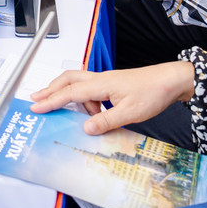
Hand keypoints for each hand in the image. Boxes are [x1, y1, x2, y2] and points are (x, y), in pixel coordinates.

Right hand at [29, 62, 195, 134]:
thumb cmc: (153, 91)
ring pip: (79, 85)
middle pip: (67, 80)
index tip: (36, 106)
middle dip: (50, 89)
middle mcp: (100, 79)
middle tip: (36, 98)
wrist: (170, 81)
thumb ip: (106, 121)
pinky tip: (95, 114)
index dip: (51, 100)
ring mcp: (106, 80)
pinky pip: (91, 91)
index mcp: (101, 84)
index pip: (70, 93)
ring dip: (72, 98)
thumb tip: (86, 128)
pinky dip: (87, 102)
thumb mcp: (129, 113)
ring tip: (77, 117)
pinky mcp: (112, 84)